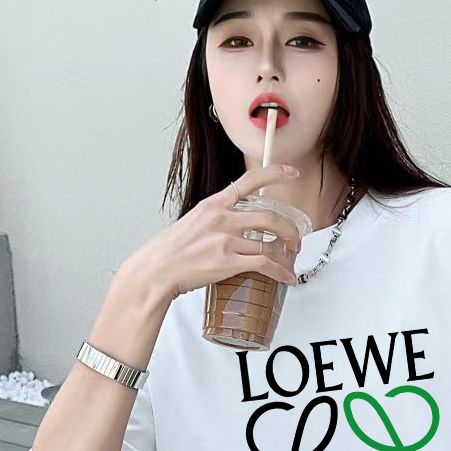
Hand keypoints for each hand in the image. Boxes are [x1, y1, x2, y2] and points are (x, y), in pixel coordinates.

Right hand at [124, 162, 303, 305]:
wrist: (156, 270)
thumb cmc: (170, 250)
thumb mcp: (193, 221)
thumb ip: (216, 218)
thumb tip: (235, 224)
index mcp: (214, 204)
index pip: (250, 181)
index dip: (275, 173)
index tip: (292, 173)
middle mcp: (222, 219)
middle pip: (270, 218)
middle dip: (289, 230)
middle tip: (295, 240)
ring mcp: (226, 240)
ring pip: (270, 244)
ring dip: (286, 255)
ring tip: (290, 263)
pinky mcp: (227, 262)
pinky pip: (264, 265)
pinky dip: (281, 272)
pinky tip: (286, 278)